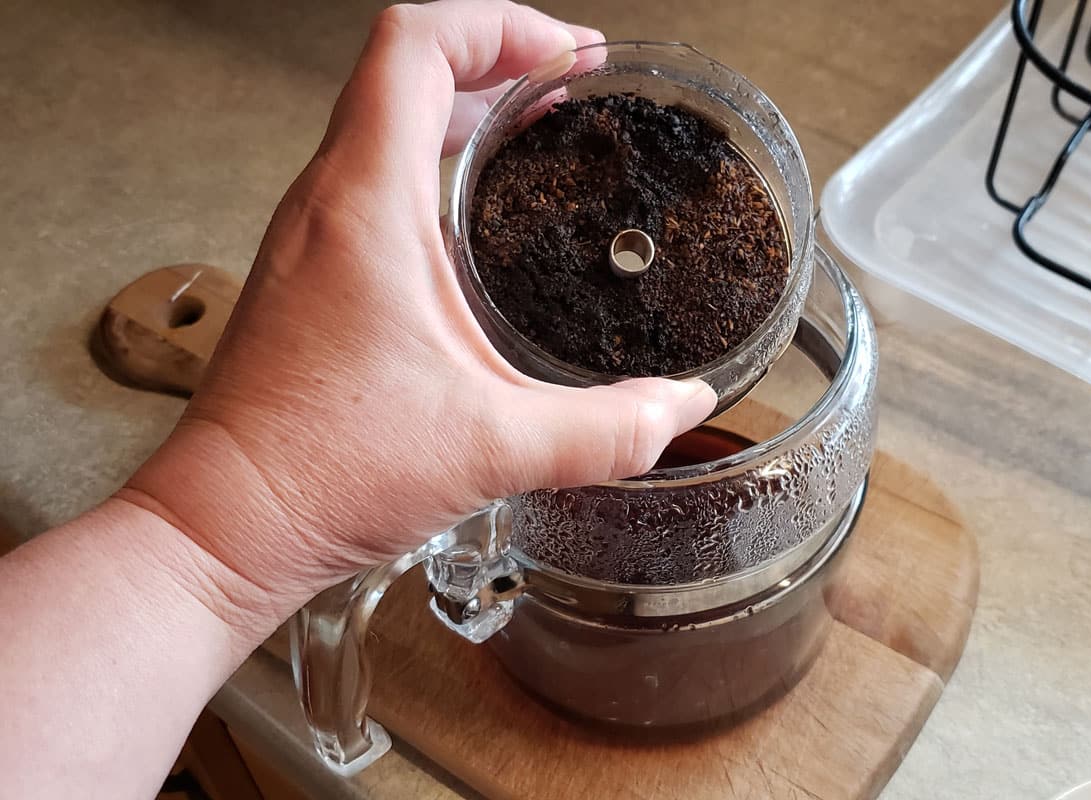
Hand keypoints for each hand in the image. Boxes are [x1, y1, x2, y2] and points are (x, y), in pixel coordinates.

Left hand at [120, 0, 715, 629]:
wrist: (229, 523)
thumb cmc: (325, 471)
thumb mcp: (494, 447)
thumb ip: (607, 429)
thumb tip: (681, 407)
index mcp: (366, 206)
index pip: (416, 45)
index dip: (499, 25)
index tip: (571, 52)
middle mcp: (327, 204)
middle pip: (403, 69)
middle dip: (497, 58)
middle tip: (572, 80)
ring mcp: (311, 237)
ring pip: (382, 121)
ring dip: (462, 107)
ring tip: (538, 125)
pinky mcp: (312, 276)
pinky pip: (371, 178)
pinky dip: (432, 163)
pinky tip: (482, 218)